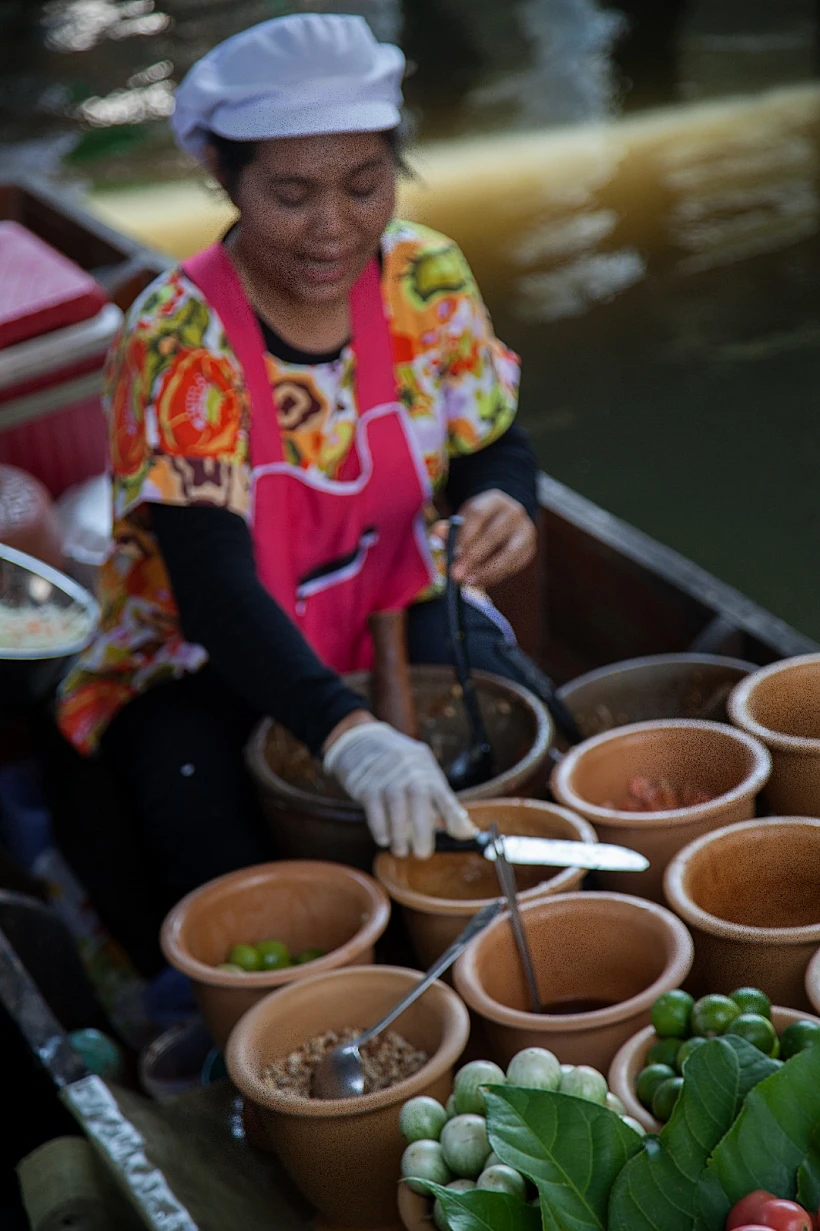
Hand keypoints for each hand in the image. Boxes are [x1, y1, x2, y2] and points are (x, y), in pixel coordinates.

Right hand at [323, 721, 476, 857]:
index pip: (444, 794)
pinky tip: (384, 839)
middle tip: (422, 853)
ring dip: (400, 832)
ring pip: (396, 804)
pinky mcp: (366, 783)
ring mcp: (387, 775)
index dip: (455, 815)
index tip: (465, 835)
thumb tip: (466, 831)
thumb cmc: (401, 767)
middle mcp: (409, 770)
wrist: (363, 741)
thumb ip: (441, 802)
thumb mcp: (423, 775)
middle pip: (419, 797)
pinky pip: (374, 807)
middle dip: (423, 829)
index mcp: (427, 771)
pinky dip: (379, 826)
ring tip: (401, 851)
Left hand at [434, 490, 535, 588]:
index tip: (454, 554)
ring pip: (508, 553)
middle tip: (457, 574)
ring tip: (469, 582)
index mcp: (494, 500)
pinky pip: (513, 565)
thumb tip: (437, 534)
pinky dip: (496, 576)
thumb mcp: (464, 520)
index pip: (479, 515)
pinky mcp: (529, 549)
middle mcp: (514, 512)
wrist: (504, 521)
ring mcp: (525, 530)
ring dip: (487, 570)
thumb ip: (450, 528)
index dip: (466, 535)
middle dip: (473, 557)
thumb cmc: (478, 523)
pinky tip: (481, 582)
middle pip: (493, 535)